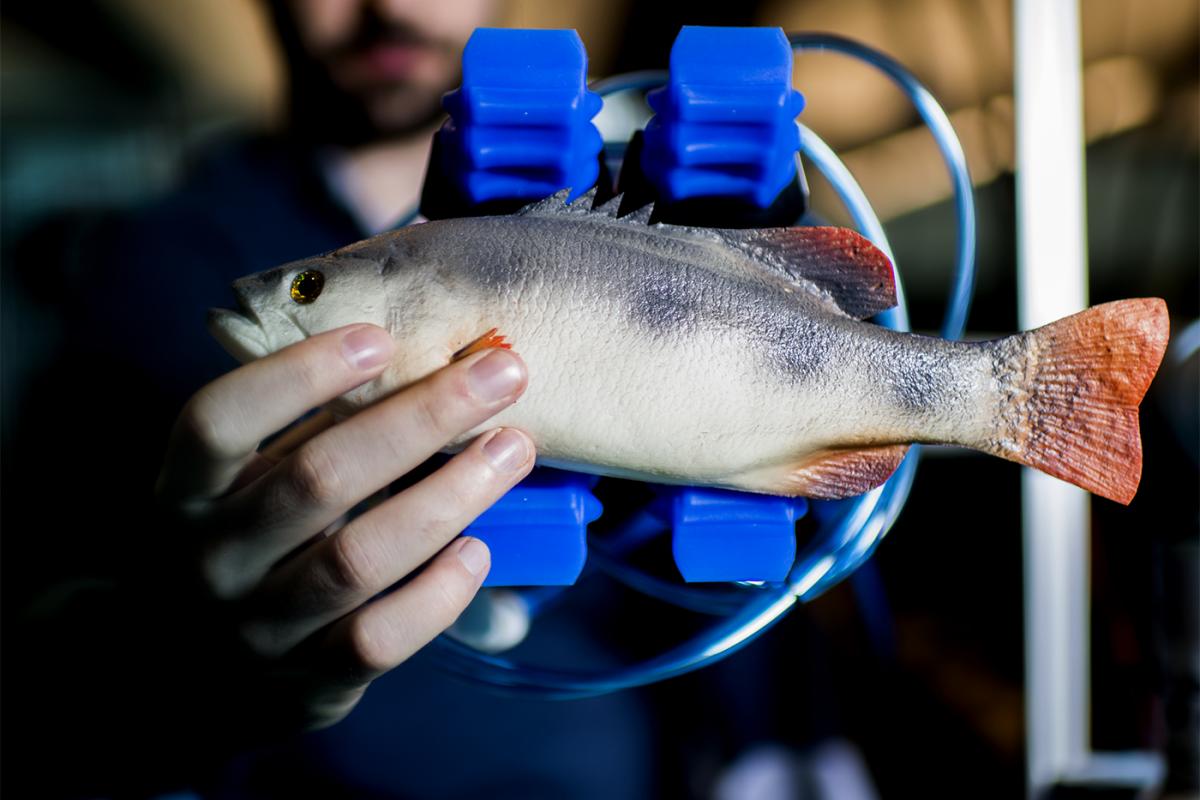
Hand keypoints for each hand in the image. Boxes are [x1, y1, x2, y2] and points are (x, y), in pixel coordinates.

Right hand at [155, 323, 533, 730]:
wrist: (206, 673)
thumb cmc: (252, 540)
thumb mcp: (252, 481)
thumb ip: (313, 430)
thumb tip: (431, 359)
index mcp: (183, 493)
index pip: (219, 421)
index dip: (296, 375)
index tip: (381, 338)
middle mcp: (209, 561)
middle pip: (317, 478)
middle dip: (422, 416)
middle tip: (502, 372)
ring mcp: (256, 629)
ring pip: (358, 558)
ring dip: (448, 496)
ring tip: (512, 449)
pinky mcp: (306, 684)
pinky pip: (379, 640)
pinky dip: (436, 594)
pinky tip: (478, 550)